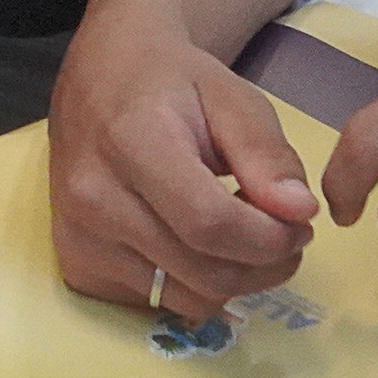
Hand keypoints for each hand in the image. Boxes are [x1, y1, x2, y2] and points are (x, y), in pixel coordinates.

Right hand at [48, 5, 322, 315]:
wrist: (100, 76)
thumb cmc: (170, 82)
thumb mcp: (230, 95)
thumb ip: (266, 153)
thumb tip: (299, 212)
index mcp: (130, 142)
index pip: (211, 224)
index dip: (271, 238)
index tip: (299, 223)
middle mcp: (93, 198)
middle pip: (205, 273)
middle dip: (264, 264)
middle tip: (284, 232)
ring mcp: (79, 237)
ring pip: (187, 299)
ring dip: (232, 279)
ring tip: (240, 233)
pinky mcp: (77, 263)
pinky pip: (159, 302)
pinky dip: (193, 283)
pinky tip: (195, 242)